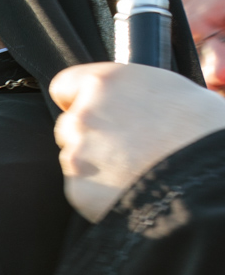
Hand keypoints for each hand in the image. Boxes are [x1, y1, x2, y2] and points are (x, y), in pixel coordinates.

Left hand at [52, 62, 224, 221]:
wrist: (209, 180)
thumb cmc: (204, 131)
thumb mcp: (175, 91)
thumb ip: (136, 94)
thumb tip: (132, 102)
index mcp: (105, 83)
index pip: (65, 86)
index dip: (78, 99)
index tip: (89, 109)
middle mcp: (83, 115)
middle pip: (69, 126)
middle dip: (90, 135)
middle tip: (127, 146)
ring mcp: (77, 154)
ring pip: (75, 158)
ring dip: (96, 164)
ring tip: (136, 169)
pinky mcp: (78, 189)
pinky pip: (82, 188)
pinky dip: (100, 191)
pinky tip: (131, 188)